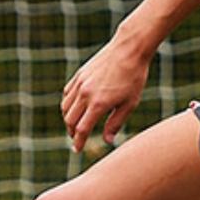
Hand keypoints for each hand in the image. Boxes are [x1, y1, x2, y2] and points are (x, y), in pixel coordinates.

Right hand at [60, 36, 152, 152]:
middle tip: (77, 139)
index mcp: (98, 104)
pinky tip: (75, 108)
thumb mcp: (129, 104)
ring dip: (68, 120)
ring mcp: (80, 83)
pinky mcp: (79, 75)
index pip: (82, 130)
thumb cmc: (134, 77)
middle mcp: (85, 94)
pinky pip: (67, 94)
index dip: (79, 142)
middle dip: (73, 133)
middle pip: (70, 121)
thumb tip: (107, 140)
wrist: (129, 49)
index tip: (78, 150)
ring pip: (65, 108)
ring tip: (76, 125)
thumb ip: (115, 123)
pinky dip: (68, 104)